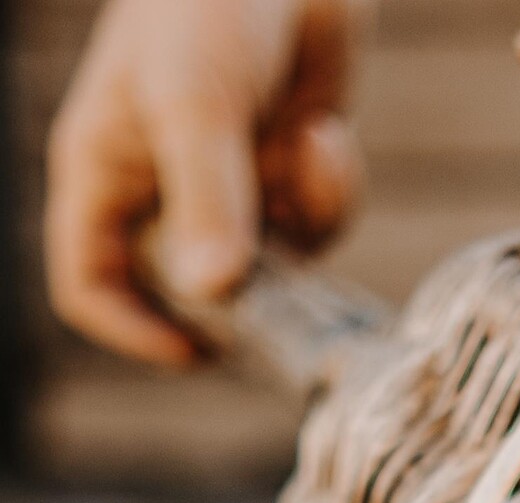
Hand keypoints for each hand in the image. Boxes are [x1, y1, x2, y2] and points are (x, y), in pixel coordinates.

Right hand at [46, 0, 364, 365]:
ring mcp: (232, 181)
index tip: (200, 353)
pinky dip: (329, 189)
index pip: (92, 282)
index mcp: (107, 171)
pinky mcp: (289, 167)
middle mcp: (165, 187)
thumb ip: (208, 199)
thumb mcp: (198, 103)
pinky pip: (315, 221)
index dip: (135, 330)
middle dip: (252, 291)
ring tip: (307, 144)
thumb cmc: (210, 6)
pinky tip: (326, 133)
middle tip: (296, 293)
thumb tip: (214, 294)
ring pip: (274, 259)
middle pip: (195, 289)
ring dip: (303, 219)